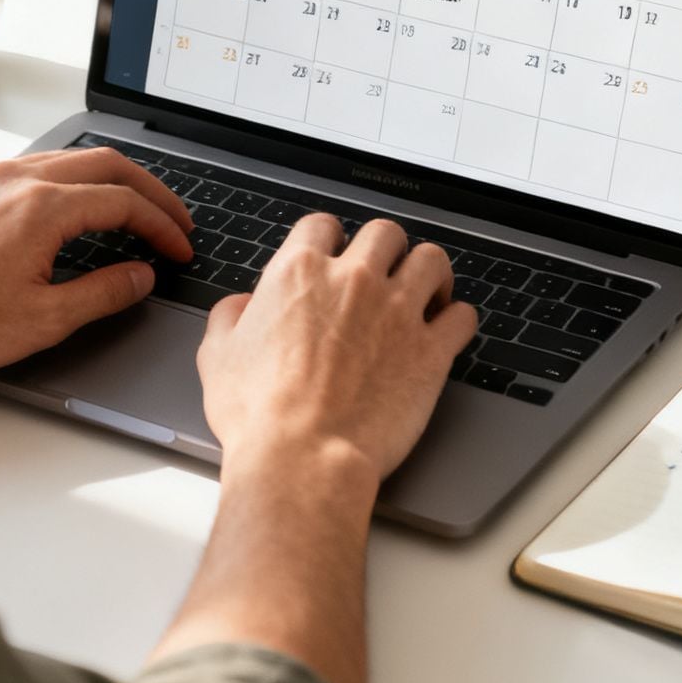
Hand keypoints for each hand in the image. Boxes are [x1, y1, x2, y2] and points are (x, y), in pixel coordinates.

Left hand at [0, 147, 194, 377]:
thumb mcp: (43, 320)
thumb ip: (103, 293)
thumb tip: (139, 277)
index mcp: (41, 208)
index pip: (124, 202)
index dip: (162, 226)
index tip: (179, 248)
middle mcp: (17, 179)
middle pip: (107, 164)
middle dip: (150, 192)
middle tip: (173, 222)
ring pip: (72, 159)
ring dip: (113, 181)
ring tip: (135, 212)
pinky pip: (40, 167)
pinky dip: (75, 181)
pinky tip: (80, 209)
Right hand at [195, 216, 475, 479]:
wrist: (303, 456)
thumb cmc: (259, 415)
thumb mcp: (218, 357)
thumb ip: (229, 318)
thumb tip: (240, 306)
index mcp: (300, 273)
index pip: (322, 226)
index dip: (329, 240)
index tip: (334, 256)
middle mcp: (354, 281)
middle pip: (385, 233)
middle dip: (385, 250)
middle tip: (383, 274)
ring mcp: (397, 311)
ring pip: (432, 260)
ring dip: (428, 273)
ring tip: (424, 292)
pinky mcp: (431, 350)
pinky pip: (462, 316)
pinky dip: (457, 319)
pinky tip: (446, 331)